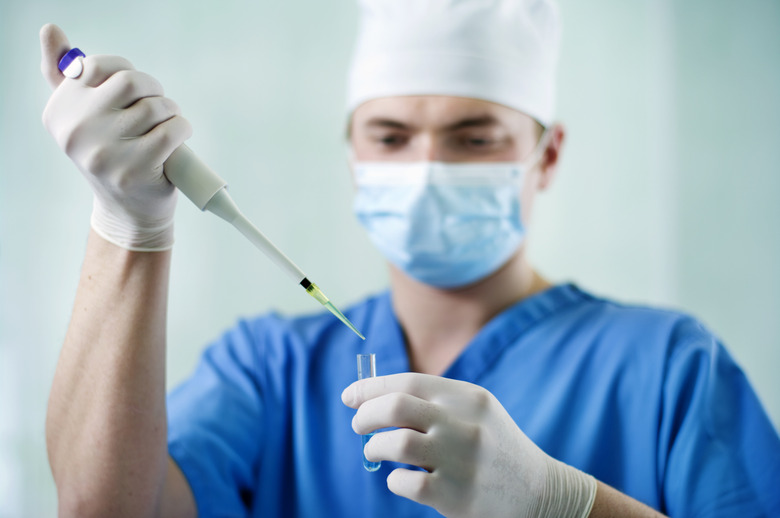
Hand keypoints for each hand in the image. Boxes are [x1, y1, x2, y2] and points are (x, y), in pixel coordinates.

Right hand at [40, 23, 191, 250]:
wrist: (127, 211)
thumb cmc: (110, 156)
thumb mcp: (81, 118)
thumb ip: (64, 74)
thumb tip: (50, 31)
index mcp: (59, 112)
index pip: (96, 66)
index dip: (124, 73)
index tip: (132, 91)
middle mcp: (76, 132)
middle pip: (130, 82)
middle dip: (153, 89)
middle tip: (159, 105)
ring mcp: (105, 153)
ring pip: (154, 106)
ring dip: (170, 111)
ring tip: (168, 124)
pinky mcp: (136, 169)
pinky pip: (172, 129)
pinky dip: (182, 128)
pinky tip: (178, 136)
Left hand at [342, 373, 595, 517]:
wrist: (540, 493)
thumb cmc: (494, 448)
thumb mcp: (475, 412)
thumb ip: (434, 400)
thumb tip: (373, 396)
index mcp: (468, 397)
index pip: (408, 382)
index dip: (371, 387)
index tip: (349, 396)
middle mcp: (464, 424)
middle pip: (395, 407)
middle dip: (366, 413)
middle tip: (358, 424)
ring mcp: (460, 460)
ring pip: (395, 444)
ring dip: (375, 446)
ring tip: (375, 452)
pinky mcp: (455, 495)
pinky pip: (405, 482)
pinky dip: (394, 480)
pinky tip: (401, 479)